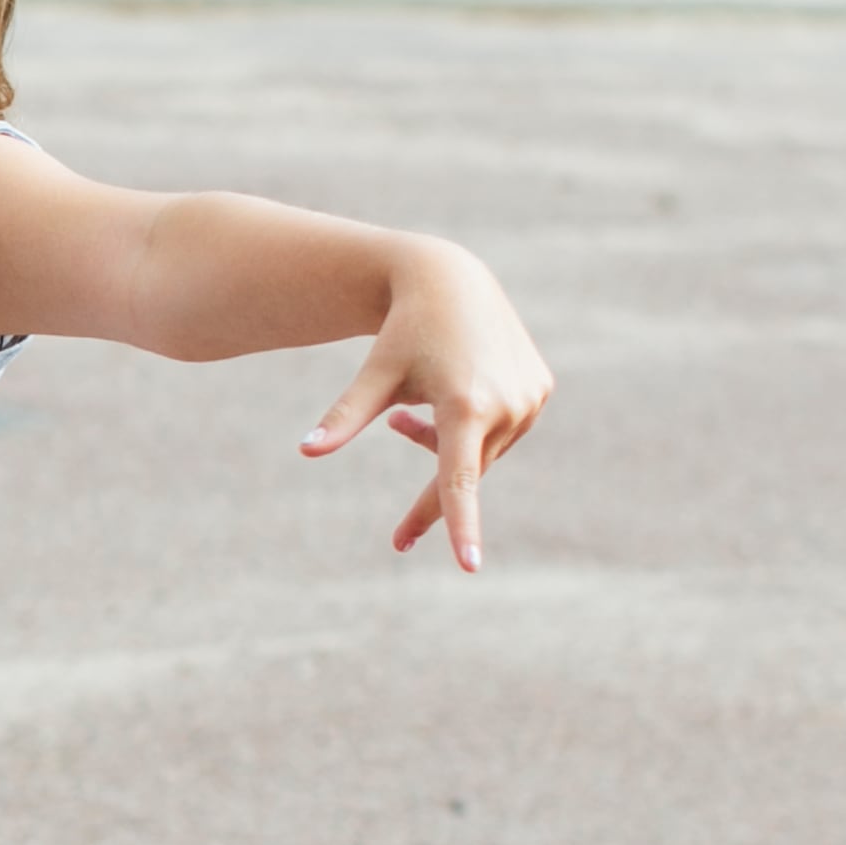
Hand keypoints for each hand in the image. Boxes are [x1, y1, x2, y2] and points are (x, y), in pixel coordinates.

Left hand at [299, 240, 552, 570]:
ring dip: (443, 449)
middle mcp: (506, 405)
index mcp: (464, 405)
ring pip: (480, 454)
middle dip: (428, 500)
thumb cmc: (402, 329)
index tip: (468, 565)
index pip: (459, 479)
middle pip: (463, 476)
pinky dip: (471, 431)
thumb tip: (305, 451)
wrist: (451, 279)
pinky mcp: (540, 390)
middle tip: (398, 542)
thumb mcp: (374, 374)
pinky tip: (446, 398)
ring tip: (404, 420)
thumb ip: (344, 416)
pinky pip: (500, 432)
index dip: (461, 524)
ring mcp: (530, 399)